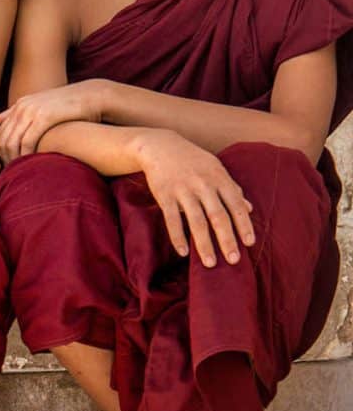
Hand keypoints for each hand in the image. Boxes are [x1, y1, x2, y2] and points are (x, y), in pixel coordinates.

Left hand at [0, 80, 103, 162]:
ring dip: (15, 159)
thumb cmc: (69, 107)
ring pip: (12, 142)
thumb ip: (19, 113)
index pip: (0, 133)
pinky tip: (32, 164)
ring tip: (21, 171)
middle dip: (6, 159)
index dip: (2, 152)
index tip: (10, 165)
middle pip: (3, 139)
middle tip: (14, 173)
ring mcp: (32, 110)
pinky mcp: (44, 117)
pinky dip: (26, 155)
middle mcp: (23, 107)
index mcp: (20, 105)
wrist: (92, 97)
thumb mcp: (41, 107)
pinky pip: (27, 141)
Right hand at [132, 129, 254, 266]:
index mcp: (219, 178)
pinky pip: (171, 220)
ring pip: (196, 221)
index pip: (236, 205)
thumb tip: (249, 208)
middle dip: (227, 240)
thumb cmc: (192, 160)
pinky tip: (183, 252)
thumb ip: (231, 188)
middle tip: (234, 260)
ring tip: (210, 263)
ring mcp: (183, 190)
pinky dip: (178, 237)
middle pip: (218, 216)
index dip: (244, 225)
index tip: (249, 244)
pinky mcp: (164, 195)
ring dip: (204, 244)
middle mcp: (203, 185)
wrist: (160, 146)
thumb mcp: (215, 169)